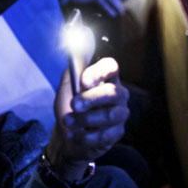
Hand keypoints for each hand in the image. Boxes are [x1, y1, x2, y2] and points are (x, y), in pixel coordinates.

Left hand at [46, 57, 129, 179]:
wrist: (66, 131)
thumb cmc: (69, 104)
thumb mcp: (67, 84)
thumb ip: (73, 70)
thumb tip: (77, 51)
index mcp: (106, 77)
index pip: (111, 67)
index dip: (99, 73)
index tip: (84, 81)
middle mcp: (117, 93)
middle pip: (113, 92)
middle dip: (91, 99)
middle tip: (73, 104)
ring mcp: (120, 113)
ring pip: (110, 115)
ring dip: (85, 119)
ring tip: (68, 121)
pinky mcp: (117, 132)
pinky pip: (106, 135)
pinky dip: (87, 136)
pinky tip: (74, 135)